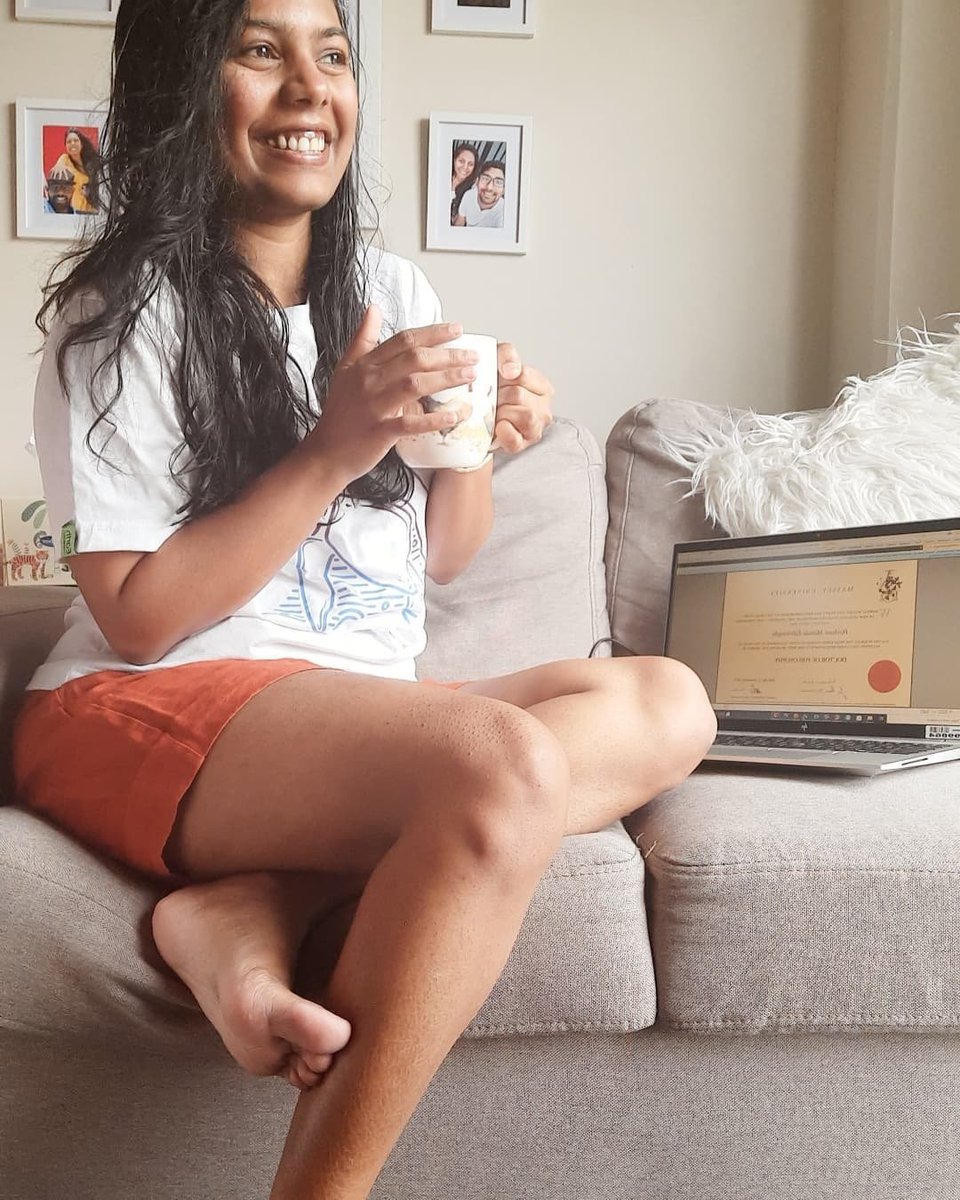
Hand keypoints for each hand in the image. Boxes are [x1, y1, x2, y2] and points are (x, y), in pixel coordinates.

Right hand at [304, 306, 477, 484]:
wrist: (326, 452)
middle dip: (447, 354)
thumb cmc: (340, 413)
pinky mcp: (380, 432)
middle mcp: (369, 381)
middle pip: (414, 359)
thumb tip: (373, 309)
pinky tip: (454, 415)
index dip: (433, 333)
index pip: (403, 340)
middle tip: (472, 355)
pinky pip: (411, 423)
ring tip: (470, 376)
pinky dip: (433, 419)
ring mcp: (374, 407)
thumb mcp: (345, 370)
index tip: (457, 330)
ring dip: (446, 379)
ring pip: (415, 385)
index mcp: (364, 365)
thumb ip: (362, 339)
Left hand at [493, 343, 553, 452]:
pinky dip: (504, 432)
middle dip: (498, 395)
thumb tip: (511, 371)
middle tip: (491, 397)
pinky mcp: (521, 445)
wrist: (477, 418)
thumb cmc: (492, 389)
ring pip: (524, 416)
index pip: (523, 375)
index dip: (504, 377)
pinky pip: (516, 439)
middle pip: (519, 395)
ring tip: (494, 411)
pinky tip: (497, 426)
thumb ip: (507, 354)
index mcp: (542, 386)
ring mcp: (535, 428)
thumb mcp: (498, 361)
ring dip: (502, 412)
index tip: (496, 379)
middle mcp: (543, 408)